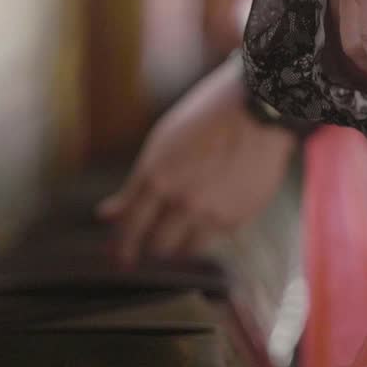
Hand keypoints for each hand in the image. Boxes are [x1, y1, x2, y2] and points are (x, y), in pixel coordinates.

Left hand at [97, 57, 296, 264]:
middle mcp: (182, 200)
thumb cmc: (205, 120)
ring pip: (185, 251)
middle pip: (156, 246)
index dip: (120, 246)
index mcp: (156, 178)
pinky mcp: (238, 219)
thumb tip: (107, 214)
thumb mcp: (160, 145)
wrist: (258, 110)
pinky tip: (208, 212)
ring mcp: (212, 213)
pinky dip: (205, 232)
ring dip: (177, 245)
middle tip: (149, 240)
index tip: (116, 255)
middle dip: (149, 245)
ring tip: (178, 229)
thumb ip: (134, 188)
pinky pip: (213, 239)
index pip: (130, 227)